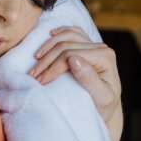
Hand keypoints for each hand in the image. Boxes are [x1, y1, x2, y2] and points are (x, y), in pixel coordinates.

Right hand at [28, 26, 122, 140]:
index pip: (71, 55)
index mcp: (105, 57)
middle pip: (66, 45)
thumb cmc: (104, 106)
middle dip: (47, 60)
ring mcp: (94, 44)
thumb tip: (73, 58)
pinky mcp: (88, 45)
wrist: (107, 108)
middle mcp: (101, 47)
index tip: (40, 81)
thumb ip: (89, 79)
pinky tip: (50, 34)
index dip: (53, 67)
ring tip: (36, 59)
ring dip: (48, 46)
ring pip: (66, 36)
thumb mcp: (101, 98)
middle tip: (33, 75)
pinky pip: (72, 31)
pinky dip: (60, 32)